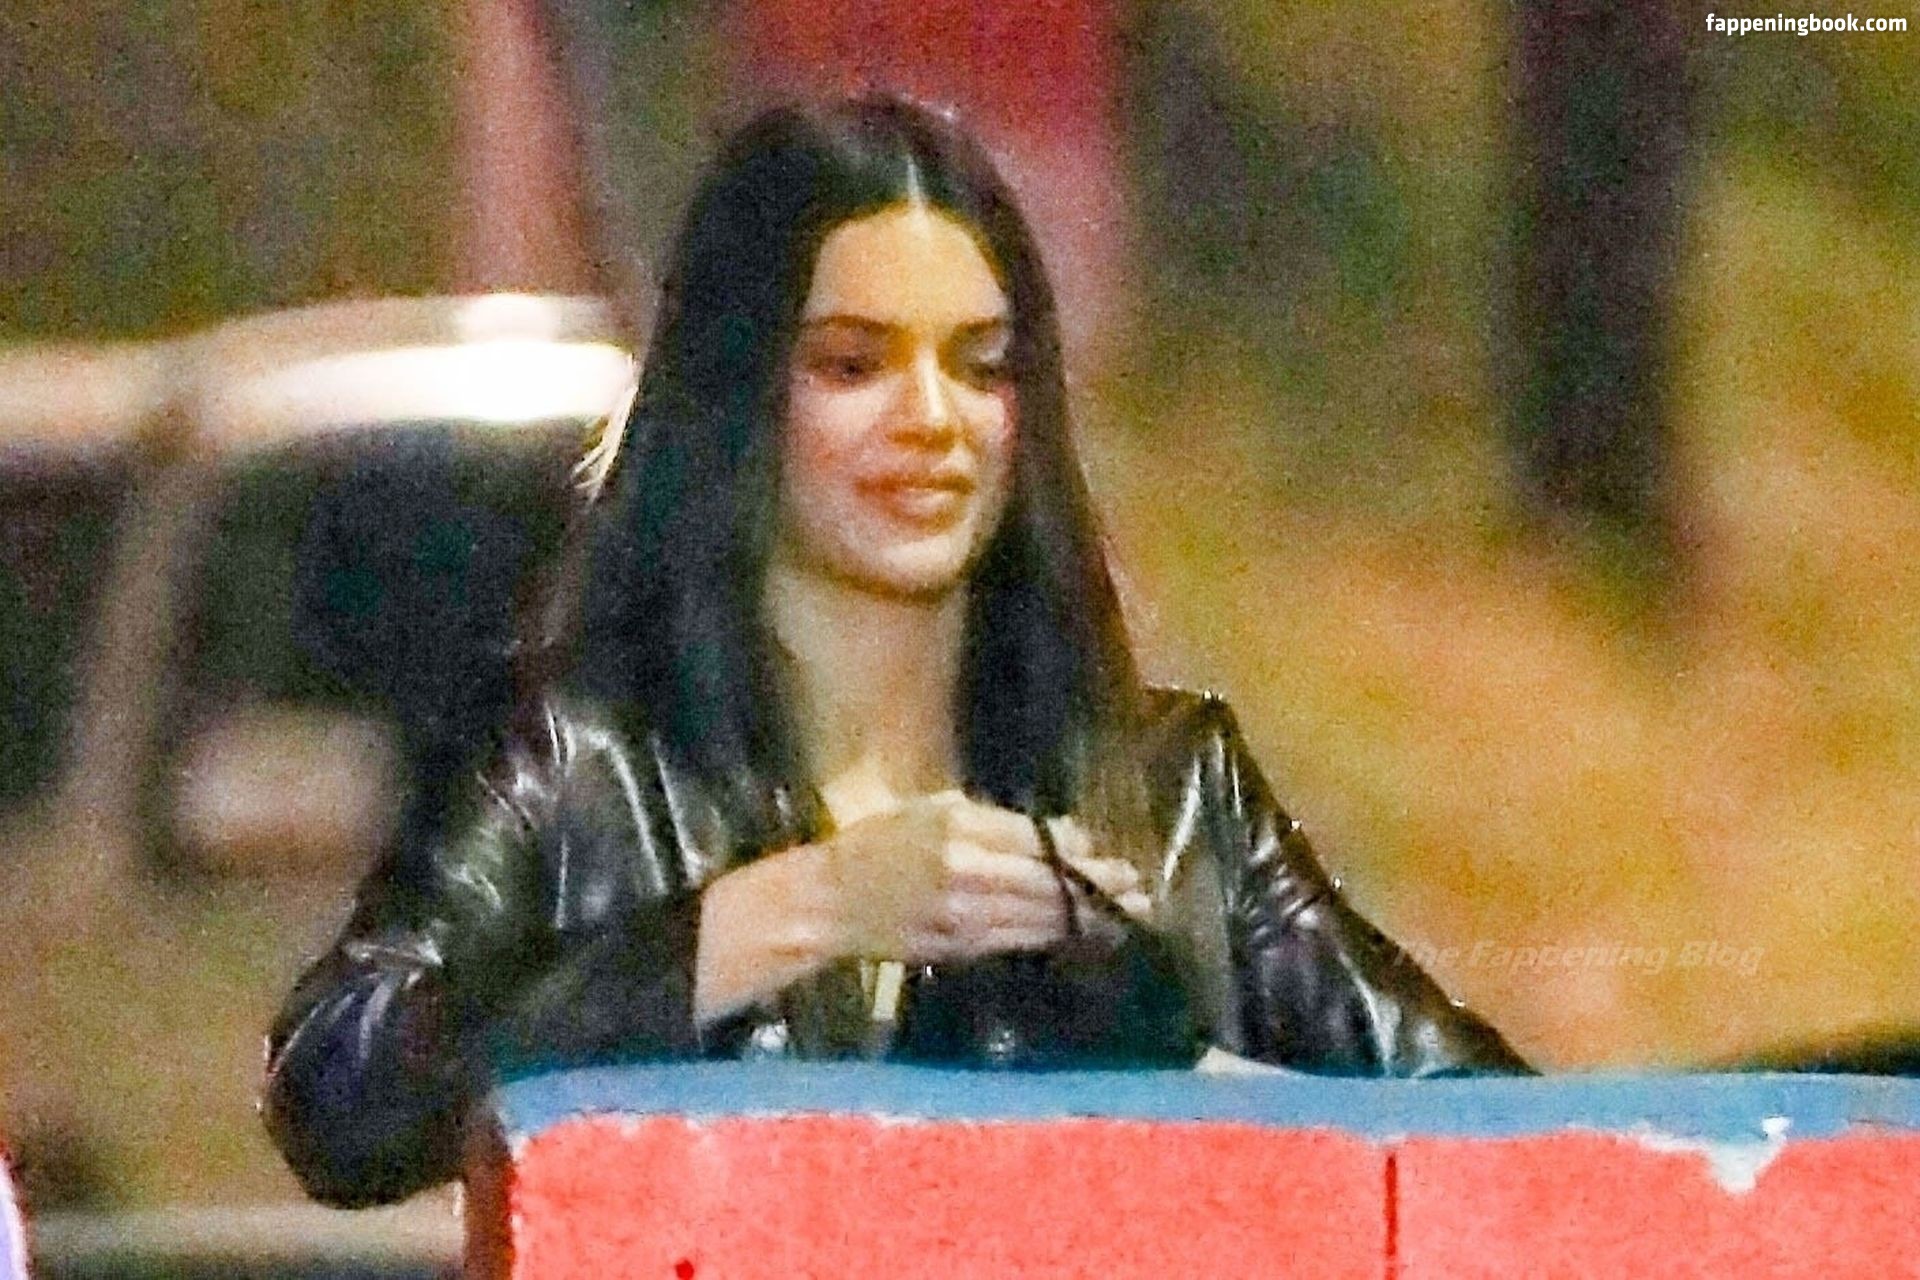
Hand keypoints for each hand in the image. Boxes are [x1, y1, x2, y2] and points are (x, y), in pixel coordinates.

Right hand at [818, 792, 1145, 963]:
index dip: (1081, 854)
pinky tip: (1080, 931)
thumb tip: (1060, 835)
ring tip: (1128, 915)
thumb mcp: (932, 808)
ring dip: (1088, 919)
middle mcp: (969, 881)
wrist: (829, 904)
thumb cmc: (878, 843)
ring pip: (1040, 921)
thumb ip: (996, 821)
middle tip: (1141, 889)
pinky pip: (1019, 941)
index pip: (1037, 845)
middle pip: (1048, 886)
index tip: (1115, 855)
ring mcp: (966, 921)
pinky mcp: (962, 950)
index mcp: (959, 836)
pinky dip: (1053, 935)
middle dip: (1098, 889)